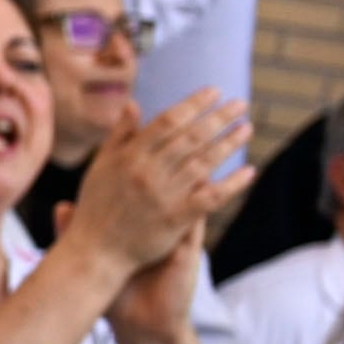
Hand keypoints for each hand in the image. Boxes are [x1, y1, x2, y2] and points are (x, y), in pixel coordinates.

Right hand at [65, 90, 251, 292]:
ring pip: (204, 163)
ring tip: (247, 129)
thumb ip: (120, 136)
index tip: (214, 91)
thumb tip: (133, 104)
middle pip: (191, 137)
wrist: (94, 252)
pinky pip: (210, 198)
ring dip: (229, 144)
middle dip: (218, 118)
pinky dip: (232, 184)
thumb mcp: (100, 166)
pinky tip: (249, 172)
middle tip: (240, 104)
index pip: (168, 121)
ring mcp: (162, 196)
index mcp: (129, 156)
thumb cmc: (96, 207)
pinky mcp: (175, 219)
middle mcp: (147, 172)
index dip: (193, 104)